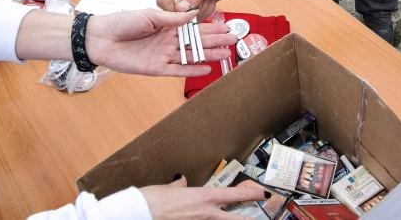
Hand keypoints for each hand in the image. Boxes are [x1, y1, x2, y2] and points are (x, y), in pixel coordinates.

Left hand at [86, 9, 238, 76]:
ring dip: (208, 56)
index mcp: (167, 25)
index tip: (227, 27)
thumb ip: (172, 18)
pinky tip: (207, 69)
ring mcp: (163, 55)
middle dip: (216, 41)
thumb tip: (193, 14)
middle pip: (197, 42)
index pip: (194, 27)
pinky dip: (192, 70)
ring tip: (226, 55)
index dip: (211, 27)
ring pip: (191, 56)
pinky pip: (178, 70)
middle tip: (234, 42)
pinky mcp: (156, 68)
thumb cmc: (122, 22)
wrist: (100, 38)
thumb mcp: (149, 16)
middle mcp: (168, 40)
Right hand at [141, 176, 265, 219]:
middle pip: (235, 219)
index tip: (261, 193)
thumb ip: (179, 187)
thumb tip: (181, 184)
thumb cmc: (152, 200)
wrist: (139, 213)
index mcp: (203, 197)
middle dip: (248, 219)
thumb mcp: (169, 189)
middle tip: (259, 217)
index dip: (250, 194)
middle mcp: (205, 213)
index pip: (233, 195)